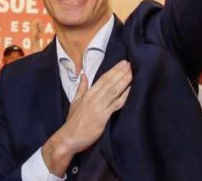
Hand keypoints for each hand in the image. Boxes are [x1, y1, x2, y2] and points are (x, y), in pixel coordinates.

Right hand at [42, 61, 132, 176]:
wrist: (69, 137)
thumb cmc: (72, 121)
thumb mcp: (75, 101)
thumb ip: (81, 88)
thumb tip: (83, 75)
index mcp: (88, 94)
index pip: (103, 79)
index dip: (113, 70)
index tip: (122, 63)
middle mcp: (94, 98)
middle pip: (110, 82)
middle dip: (120, 72)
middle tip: (130, 63)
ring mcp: (99, 107)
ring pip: (114, 91)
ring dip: (123, 81)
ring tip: (132, 72)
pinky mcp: (103, 117)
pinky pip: (115, 105)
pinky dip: (123, 96)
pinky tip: (130, 90)